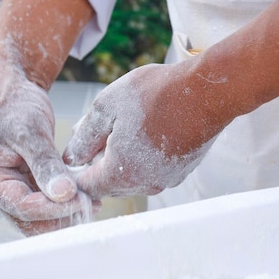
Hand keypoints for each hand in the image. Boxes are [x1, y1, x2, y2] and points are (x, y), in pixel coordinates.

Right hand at [0, 58, 97, 235]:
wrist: (11, 89)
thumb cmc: (14, 104)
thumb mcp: (30, 131)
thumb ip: (45, 164)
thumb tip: (63, 194)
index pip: (21, 206)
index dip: (52, 208)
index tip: (81, 200)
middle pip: (27, 218)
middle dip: (59, 216)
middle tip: (90, 207)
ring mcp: (9, 186)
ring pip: (37, 214)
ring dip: (63, 212)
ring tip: (92, 202)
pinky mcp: (24, 182)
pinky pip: (43, 200)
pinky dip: (62, 200)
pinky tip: (84, 195)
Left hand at [63, 0, 278, 200]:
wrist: (207, 91)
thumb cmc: (155, 95)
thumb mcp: (107, 107)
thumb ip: (84, 137)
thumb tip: (71, 157)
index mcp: (120, 174)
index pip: (87, 187)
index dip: (76, 171)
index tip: (78, 150)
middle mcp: (144, 184)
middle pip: (109, 184)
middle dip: (100, 162)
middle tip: (102, 130)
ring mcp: (166, 180)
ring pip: (132, 177)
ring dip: (123, 158)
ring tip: (126, 125)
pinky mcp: (182, 171)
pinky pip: (153, 170)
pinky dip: (144, 156)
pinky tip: (148, 128)